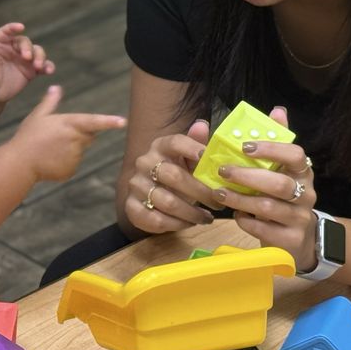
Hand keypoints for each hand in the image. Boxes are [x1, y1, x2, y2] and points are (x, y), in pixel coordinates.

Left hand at [0, 23, 54, 104]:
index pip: (6, 32)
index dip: (13, 28)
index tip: (20, 27)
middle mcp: (13, 48)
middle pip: (24, 42)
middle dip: (28, 48)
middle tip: (28, 58)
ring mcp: (24, 58)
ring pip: (36, 51)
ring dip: (40, 56)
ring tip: (39, 66)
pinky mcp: (32, 70)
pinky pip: (43, 65)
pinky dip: (48, 67)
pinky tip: (49, 71)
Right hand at [10, 85, 125, 182]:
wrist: (19, 163)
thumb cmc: (28, 136)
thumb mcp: (38, 116)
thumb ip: (50, 102)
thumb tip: (56, 87)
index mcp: (69, 124)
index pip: (94, 121)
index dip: (109, 121)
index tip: (123, 122)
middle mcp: (75, 140)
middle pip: (88, 135)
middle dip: (78, 134)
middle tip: (56, 136)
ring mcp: (74, 156)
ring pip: (80, 150)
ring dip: (70, 149)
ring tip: (50, 149)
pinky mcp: (71, 170)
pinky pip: (73, 163)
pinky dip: (65, 162)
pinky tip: (50, 160)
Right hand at [124, 119, 218, 233]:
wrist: (150, 193)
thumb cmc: (177, 173)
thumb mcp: (189, 159)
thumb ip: (197, 143)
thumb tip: (202, 125)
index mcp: (160, 146)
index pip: (174, 142)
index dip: (191, 148)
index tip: (206, 157)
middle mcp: (145, 162)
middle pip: (174, 176)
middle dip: (201, 192)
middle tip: (219, 202)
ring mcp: (136, 185)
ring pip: (167, 202)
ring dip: (191, 213)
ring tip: (206, 217)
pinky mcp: (132, 207)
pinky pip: (156, 219)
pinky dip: (177, 224)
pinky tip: (189, 223)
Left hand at [209, 107, 319, 271]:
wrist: (301, 242)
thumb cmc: (284, 200)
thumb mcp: (284, 172)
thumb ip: (279, 142)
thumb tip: (278, 110)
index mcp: (303, 173)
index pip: (294, 155)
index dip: (270, 149)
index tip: (245, 146)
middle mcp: (306, 195)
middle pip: (279, 183)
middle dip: (247, 176)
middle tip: (222, 170)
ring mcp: (299, 219)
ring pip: (268, 207)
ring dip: (239, 198)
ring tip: (219, 193)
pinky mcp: (290, 241)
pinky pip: (263, 229)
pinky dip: (246, 221)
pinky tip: (236, 215)